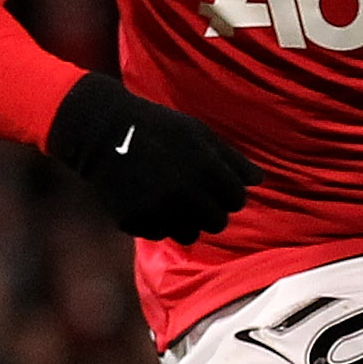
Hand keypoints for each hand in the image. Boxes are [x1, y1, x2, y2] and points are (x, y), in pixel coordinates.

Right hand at [45, 73, 261, 243]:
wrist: (103, 132)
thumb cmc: (159, 128)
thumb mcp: (198, 133)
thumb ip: (231, 158)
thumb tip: (258, 180)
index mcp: (206, 169)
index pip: (237, 199)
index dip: (229, 193)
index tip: (216, 186)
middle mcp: (186, 193)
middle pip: (217, 223)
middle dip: (209, 211)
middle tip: (193, 195)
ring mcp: (160, 210)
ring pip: (190, 235)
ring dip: (185, 221)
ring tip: (171, 200)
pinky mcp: (136, 221)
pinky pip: (159, 234)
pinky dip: (157, 222)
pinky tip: (147, 201)